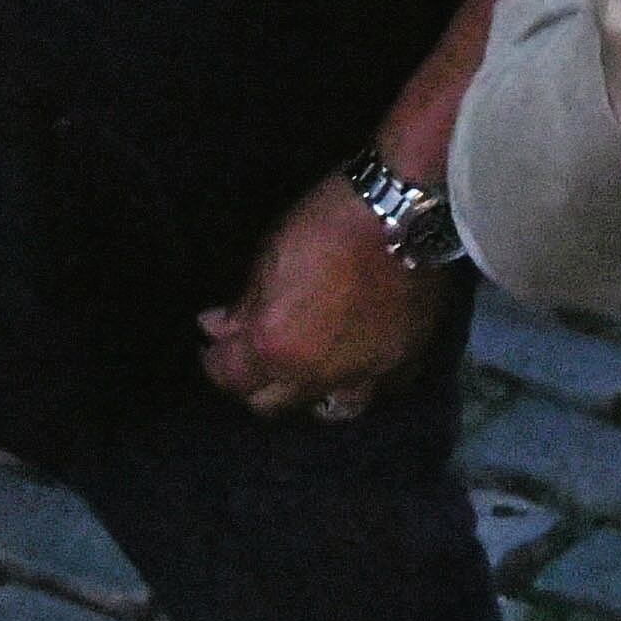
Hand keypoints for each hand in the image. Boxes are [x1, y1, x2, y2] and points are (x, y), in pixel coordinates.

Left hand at [199, 180, 448, 417]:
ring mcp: (364, 376)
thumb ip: (245, 304)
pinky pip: (373, 390)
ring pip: (327, 409)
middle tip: (256, 353)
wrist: (404, 211)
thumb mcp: (269, 255)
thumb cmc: (327, 223)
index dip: (216, 361)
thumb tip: (218, 328)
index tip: (216, 344)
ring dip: (310, 392)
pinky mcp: (402, 365)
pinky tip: (354, 358)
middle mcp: (317, 375)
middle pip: (271, 404)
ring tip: (308, 366)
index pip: (230, 378)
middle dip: (256, 382)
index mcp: (276, 347)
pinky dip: (357, 380)